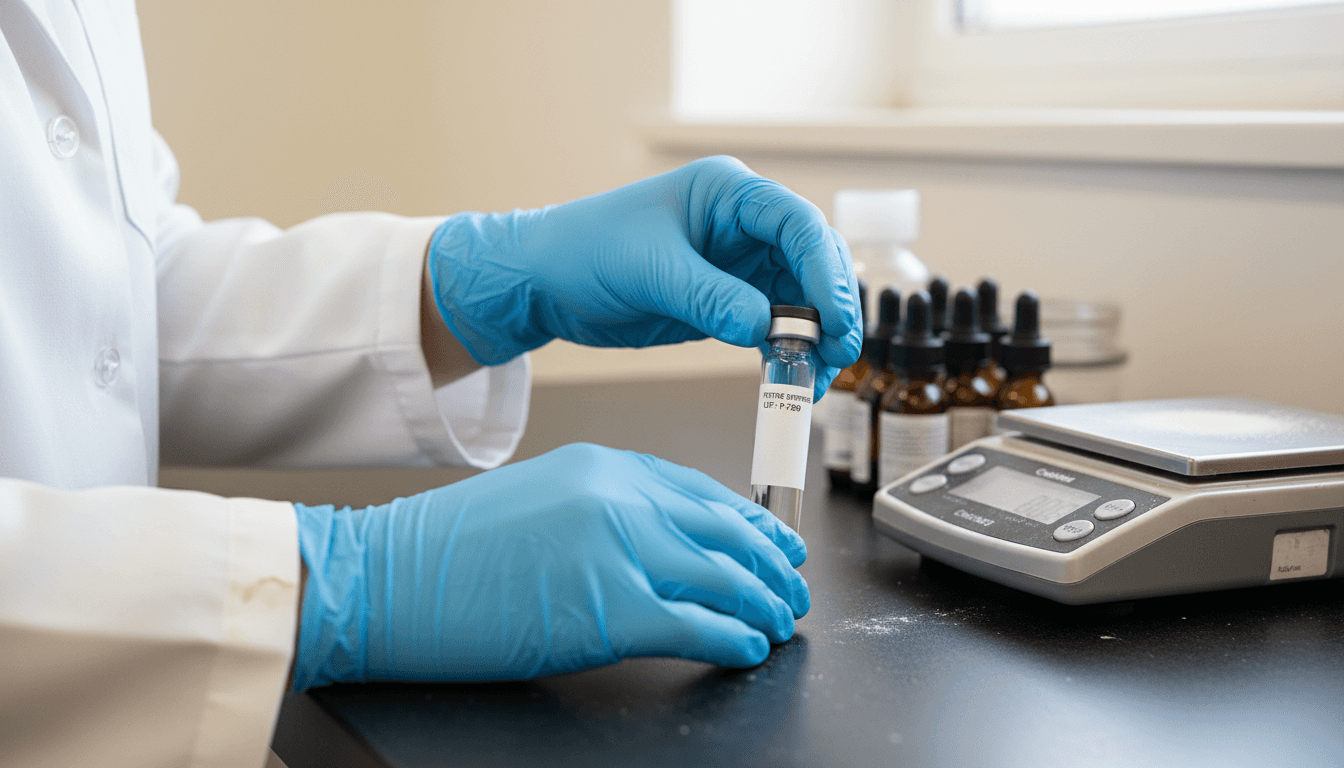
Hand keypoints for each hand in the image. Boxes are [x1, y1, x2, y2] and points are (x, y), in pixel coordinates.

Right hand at [290, 443, 809, 688]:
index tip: (774, 543)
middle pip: (728, 532)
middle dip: (773, 565)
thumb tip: (666, 545)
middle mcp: (620, 498)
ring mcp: (618, 550)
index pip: (702, 491)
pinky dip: (733, 639)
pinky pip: (698, 625)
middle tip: (792, 587)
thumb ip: (606, 510)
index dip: (750, 523)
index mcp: (604, 466)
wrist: (381, 578)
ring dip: (764, 605)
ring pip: (725, 577)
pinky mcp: (610, 610)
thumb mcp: (539, 499)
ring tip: (780, 623)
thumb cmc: (445, 549)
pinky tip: (747, 650)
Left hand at [427, 155, 861, 399]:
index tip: (836, 316)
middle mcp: (742, 226)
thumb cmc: (585, 250)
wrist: (544, 282)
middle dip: (831, 307)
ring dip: (815, 338)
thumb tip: (765, 329)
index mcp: (728, 194)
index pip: (797, 224)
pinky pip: (772, 327)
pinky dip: (785, 353)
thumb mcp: (649, 271)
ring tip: (818, 376)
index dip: (825, 270)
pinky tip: (791, 378)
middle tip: (838, 353)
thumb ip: (710, 298)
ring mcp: (738, 265)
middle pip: (812, 262)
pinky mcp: (726, 302)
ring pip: (800, 299)